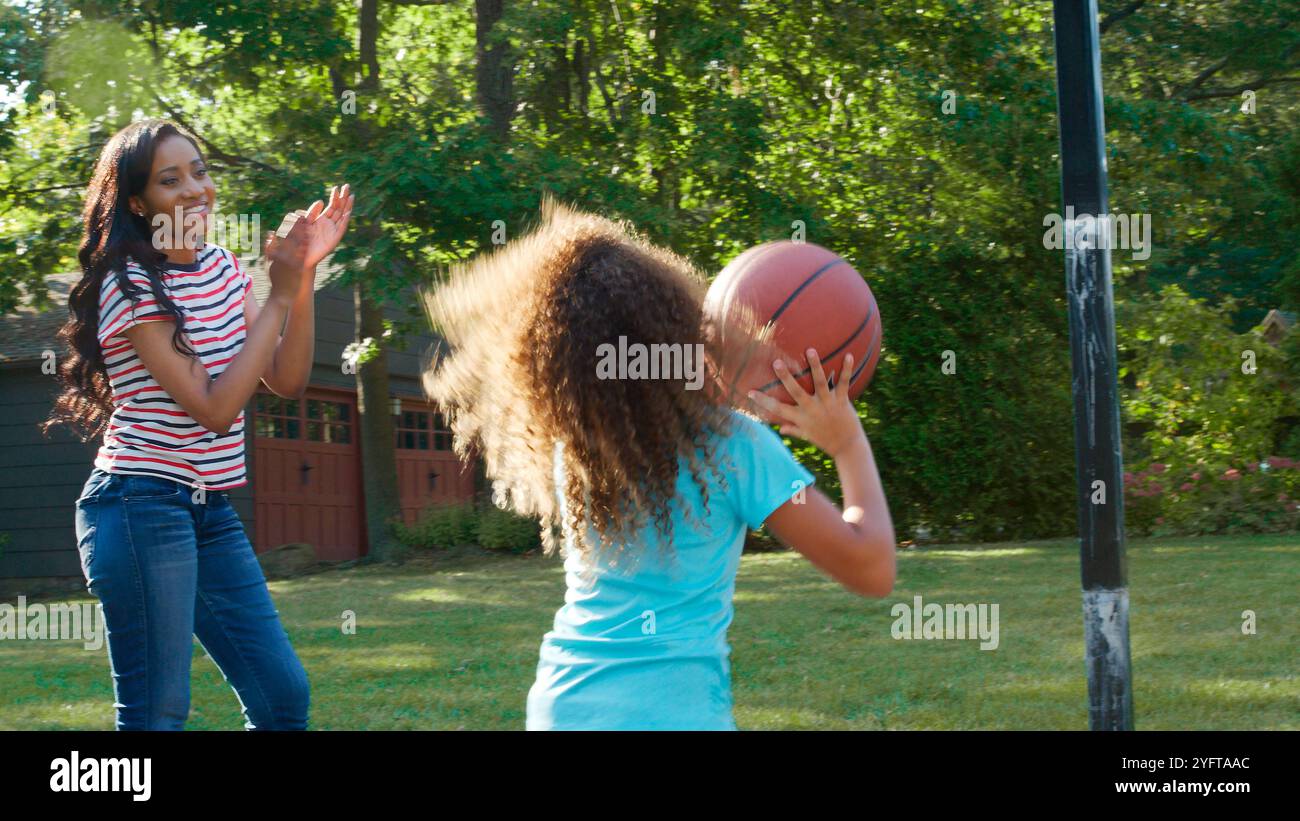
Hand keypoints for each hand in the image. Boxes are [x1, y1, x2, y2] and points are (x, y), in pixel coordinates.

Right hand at [263, 213, 312, 299]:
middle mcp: (282, 257)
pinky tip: (308, 243)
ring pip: (296, 247)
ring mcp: (289, 264)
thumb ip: (270, 248)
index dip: (289, 226)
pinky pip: (301, 258)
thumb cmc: (276, 277)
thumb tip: (270, 233)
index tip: (294, 216)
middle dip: (297, 227)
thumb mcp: (270, 263)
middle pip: (290, 239)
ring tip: (308, 226)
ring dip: (302, 236)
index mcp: (276, 254)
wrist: (281, 294)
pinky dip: (303, 250)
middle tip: (303, 216)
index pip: (283, 236)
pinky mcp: (297, 270)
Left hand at [299, 184, 353, 269]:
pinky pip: (341, 228)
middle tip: (347, 186)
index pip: (331, 206)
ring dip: (347, 206)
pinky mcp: (334, 239)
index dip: (334, 197)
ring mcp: (333, 231)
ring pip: (342, 216)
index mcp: (322, 220)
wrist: (300, 256)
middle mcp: (329, 225)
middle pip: (338, 208)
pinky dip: (345, 220)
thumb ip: (312, 212)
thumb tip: (321, 201)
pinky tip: (348, 211)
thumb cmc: (300, 240)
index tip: (336, 187)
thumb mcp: (304, 222)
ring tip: (351, 195)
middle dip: (343, 198)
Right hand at [746, 348, 865, 458]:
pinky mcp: (842, 401)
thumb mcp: (807, 436)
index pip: (777, 409)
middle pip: (796, 391)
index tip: (749, 392)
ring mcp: (827, 404)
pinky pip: (844, 383)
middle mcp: (812, 410)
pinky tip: (850, 355)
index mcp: (801, 418)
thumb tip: (780, 428)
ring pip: (820, 382)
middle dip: (786, 377)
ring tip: (810, 350)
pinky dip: (847, 369)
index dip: (762, 401)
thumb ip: (793, 429)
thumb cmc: (826, 441)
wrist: (848, 448)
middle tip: (776, 362)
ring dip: (815, 366)